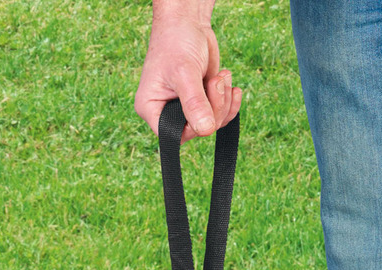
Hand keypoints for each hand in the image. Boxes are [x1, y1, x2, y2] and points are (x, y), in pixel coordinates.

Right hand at [135, 14, 241, 143]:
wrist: (187, 22)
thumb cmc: (175, 42)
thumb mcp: (185, 73)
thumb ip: (194, 103)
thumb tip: (206, 131)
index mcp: (151, 108)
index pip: (173, 135)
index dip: (194, 128)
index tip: (205, 106)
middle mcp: (166, 111)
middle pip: (197, 129)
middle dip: (215, 108)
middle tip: (217, 81)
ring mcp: (185, 107)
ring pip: (212, 123)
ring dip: (224, 101)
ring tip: (222, 76)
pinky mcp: (201, 100)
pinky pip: (220, 114)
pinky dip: (229, 101)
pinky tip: (230, 84)